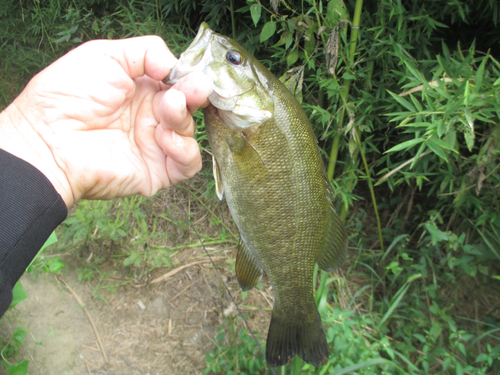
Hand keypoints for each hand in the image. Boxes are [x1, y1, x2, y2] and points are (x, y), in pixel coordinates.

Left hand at [0, 36, 211, 207]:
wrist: (49, 140)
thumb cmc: (68, 96)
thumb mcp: (104, 54)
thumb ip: (146, 51)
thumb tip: (174, 67)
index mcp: (140, 90)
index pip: (177, 83)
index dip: (188, 78)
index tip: (189, 74)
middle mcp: (149, 117)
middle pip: (189, 106)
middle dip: (195, 95)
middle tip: (194, 89)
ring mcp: (154, 145)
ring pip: (189, 132)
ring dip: (184, 118)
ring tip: (168, 109)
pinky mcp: (157, 171)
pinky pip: (188, 164)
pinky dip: (185, 150)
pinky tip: (164, 137)